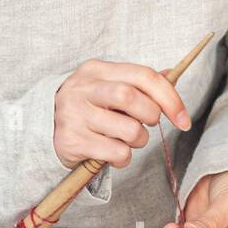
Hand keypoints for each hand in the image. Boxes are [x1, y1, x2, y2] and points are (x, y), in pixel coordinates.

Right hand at [53, 60, 190, 168]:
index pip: (143, 75)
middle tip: (146, 125)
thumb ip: (139, 83)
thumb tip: (171, 75)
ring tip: (127, 140)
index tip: (183, 119)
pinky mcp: (72, 141)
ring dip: (138, 141)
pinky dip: (124, 158)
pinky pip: (116, 153)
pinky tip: (113, 153)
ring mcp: (74, 114)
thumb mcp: (108, 87)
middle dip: (151, 117)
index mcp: (97, 70)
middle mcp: (83, 88)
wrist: (44, 129)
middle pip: (131, 98)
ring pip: (129, 130)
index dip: (170, 98)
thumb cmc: (88, 108)